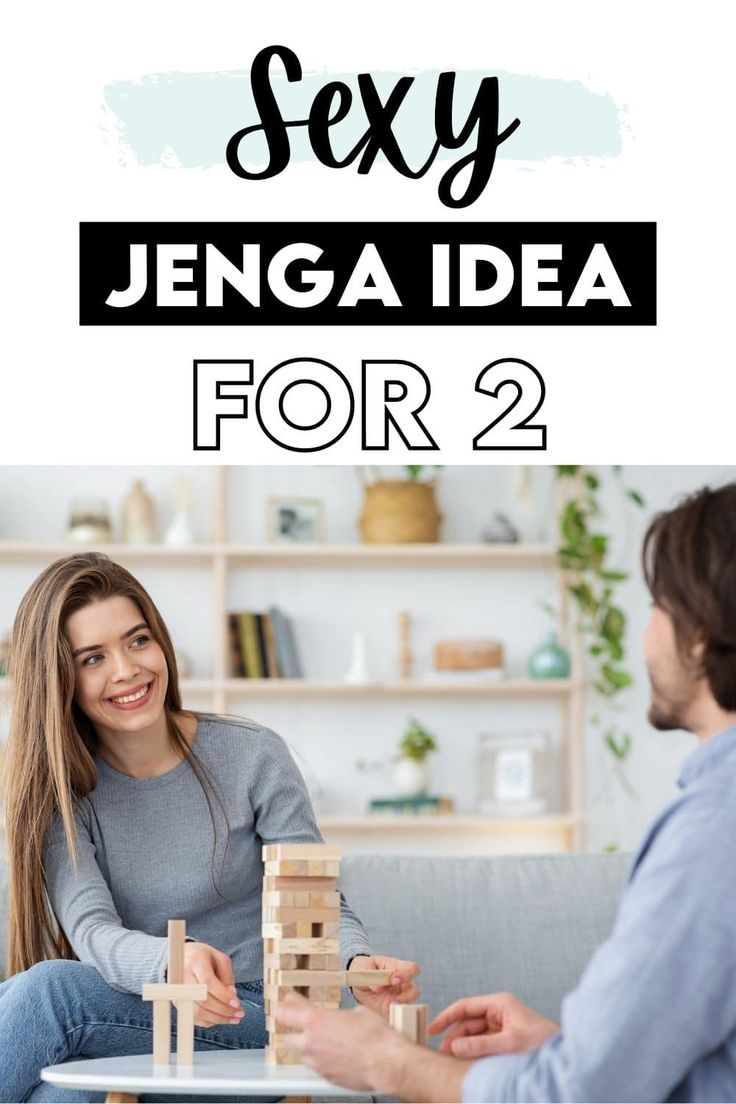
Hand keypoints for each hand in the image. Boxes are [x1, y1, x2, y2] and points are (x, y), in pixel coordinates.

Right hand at [182, 941, 243, 1028]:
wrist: (181, 959)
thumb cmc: (204, 957)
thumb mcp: (220, 959)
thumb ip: (227, 976)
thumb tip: (232, 996)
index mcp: (195, 961)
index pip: (208, 982)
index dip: (223, 995)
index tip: (237, 1003)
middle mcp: (183, 978)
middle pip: (203, 1000)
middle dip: (224, 1010)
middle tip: (240, 1013)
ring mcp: (178, 993)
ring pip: (198, 1013)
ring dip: (218, 1019)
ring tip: (234, 1018)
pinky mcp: (178, 1004)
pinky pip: (194, 1019)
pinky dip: (210, 1021)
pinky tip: (222, 1018)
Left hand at [276, 991, 410, 1090]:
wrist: (385, 1063)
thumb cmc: (376, 1037)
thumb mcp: (358, 1012)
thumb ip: (342, 1015)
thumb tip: (344, 1018)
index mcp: (316, 1021)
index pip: (286, 1012)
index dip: (284, 1005)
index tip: (285, 1002)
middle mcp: (311, 1043)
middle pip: (288, 1037)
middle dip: (294, 1031)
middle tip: (301, 1024)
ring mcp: (317, 1063)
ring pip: (303, 1054)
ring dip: (308, 1047)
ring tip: (322, 1042)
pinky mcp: (325, 1077)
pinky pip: (316, 1066)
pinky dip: (321, 1060)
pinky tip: (334, 1055)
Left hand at [348, 953, 419, 1016]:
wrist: (356, 982)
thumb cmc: (363, 970)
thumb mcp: (363, 967)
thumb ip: (371, 974)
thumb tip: (379, 987)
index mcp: (397, 968)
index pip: (411, 969)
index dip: (407, 974)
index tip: (395, 979)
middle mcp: (401, 985)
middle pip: (414, 991)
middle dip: (407, 996)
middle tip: (394, 1000)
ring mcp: (397, 998)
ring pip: (408, 1005)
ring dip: (399, 1008)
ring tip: (389, 1007)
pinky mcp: (390, 1010)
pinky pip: (396, 1015)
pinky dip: (392, 1016)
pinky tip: (385, 1014)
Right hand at [429, 991, 558, 1057]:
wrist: (564, 1056)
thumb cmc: (542, 1042)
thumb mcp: (509, 1043)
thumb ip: (481, 1045)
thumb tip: (455, 1047)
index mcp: (499, 1003)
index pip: (465, 1006)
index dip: (446, 1017)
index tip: (431, 1029)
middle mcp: (499, 1012)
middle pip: (468, 1022)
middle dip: (454, 1037)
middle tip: (442, 1054)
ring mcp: (502, 1026)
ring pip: (474, 1034)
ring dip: (464, 1046)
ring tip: (452, 1060)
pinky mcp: (506, 1039)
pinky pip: (483, 1043)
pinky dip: (474, 1052)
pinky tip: (467, 1062)